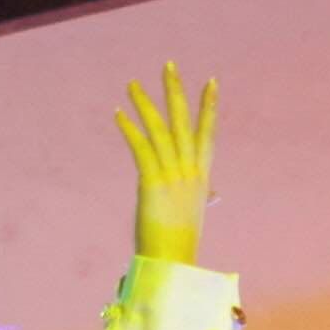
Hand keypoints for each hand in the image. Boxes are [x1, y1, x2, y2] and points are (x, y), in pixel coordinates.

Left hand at [121, 63, 219, 268]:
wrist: (173, 264)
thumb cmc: (180, 244)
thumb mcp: (193, 214)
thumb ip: (200, 198)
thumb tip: (211, 196)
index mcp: (201, 177)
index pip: (207, 134)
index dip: (209, 107)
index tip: (211, 81)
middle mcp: (190, 172)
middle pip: (183, 123)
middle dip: (175, 92)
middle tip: (168, 65)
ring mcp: (173, 176)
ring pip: (160, 130)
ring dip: (145, 104)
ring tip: (132, 83)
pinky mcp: (153, 184)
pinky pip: (141, 149)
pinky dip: (129, 129)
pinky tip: (118, 113)